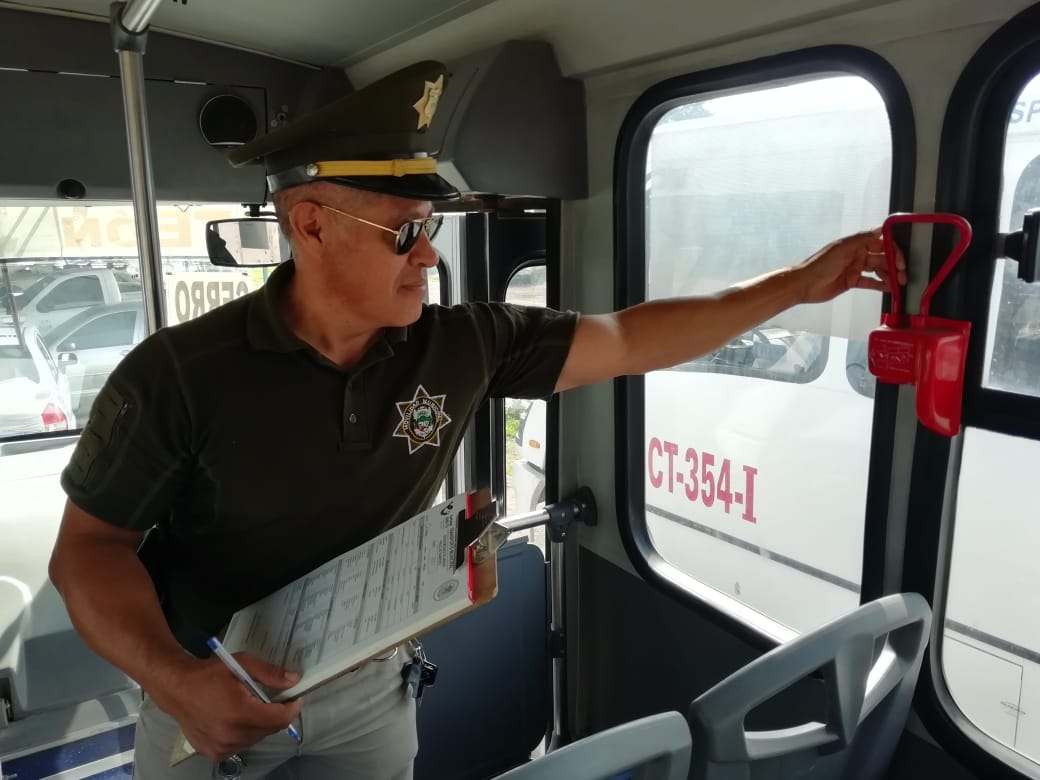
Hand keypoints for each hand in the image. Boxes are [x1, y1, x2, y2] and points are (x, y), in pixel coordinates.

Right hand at [151, 652, 301, 761]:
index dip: (291, 709)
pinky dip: (244, 734)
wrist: (177, 689)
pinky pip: (241, 745)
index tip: (294, 699)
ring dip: (259, 724)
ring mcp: (222, 747)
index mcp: (239, 712)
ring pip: (256, 738)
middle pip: (269, 729)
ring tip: (248, 707)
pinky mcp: (214, 753)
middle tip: (269, 698)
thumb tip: (293, 680)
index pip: (279, 719)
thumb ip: (270, 673)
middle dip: (274, 714)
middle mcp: (231, 735)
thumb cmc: (208, 675)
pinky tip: (235, 720)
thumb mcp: (242, 665)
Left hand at [794, 228, 907, 304]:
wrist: (804, 285)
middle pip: (882, 258)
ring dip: (889, 276)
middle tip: (902, 275)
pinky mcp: (851, 281)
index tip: (900, 260)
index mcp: (855, 244)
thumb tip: (880, 229)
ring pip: (878, 270)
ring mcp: (854, 268)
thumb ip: (862, 239)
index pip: (881, 243)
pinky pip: (870, 282)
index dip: (893, 251)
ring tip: (898, 284)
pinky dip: (880, 285)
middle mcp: (856, 255)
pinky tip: (888, 288)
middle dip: (894, 266)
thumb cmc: (818, 266)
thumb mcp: (842, 249)